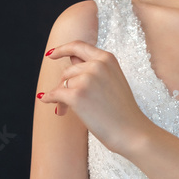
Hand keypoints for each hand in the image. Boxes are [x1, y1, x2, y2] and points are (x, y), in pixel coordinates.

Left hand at [38, 41, 151, 155]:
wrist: (131, 131)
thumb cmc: (123, 111)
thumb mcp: (114, 80)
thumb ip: (94, 68)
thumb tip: (71, 60)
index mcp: (107, 58)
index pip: (79, 47)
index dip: (62, 49)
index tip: (51, 54)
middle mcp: (97, 65)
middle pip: (68, 70)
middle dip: (63, 85)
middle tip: (64, 101)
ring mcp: (87, 79)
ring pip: (62, 84)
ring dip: (60, 97)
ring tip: (64, 110)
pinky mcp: (76, 95)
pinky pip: (55, 94)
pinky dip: (49, 98)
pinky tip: (47, 101)